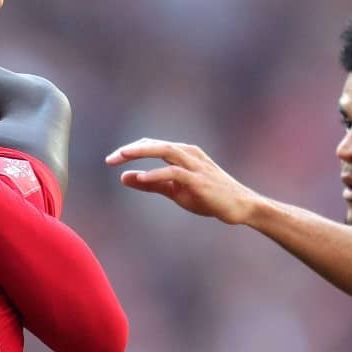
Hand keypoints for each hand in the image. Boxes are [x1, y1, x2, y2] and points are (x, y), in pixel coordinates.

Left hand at [105, 137, 261, 224]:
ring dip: (142, 152)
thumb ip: (151, 184)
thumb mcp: (175, 191)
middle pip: (156, 144)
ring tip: (122, 156)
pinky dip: (157, 173)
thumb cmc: (209, 196)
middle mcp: (189, 154)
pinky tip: (142, 178)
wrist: (241, 207)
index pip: (153, 144)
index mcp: (183, 154)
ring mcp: (196, 165)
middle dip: (132, 149)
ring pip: (166, 150)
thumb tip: (125, 178)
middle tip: (110, 158)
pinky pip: (175, 172)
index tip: (112, 159)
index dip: (131, 149)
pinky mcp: (200, 180)